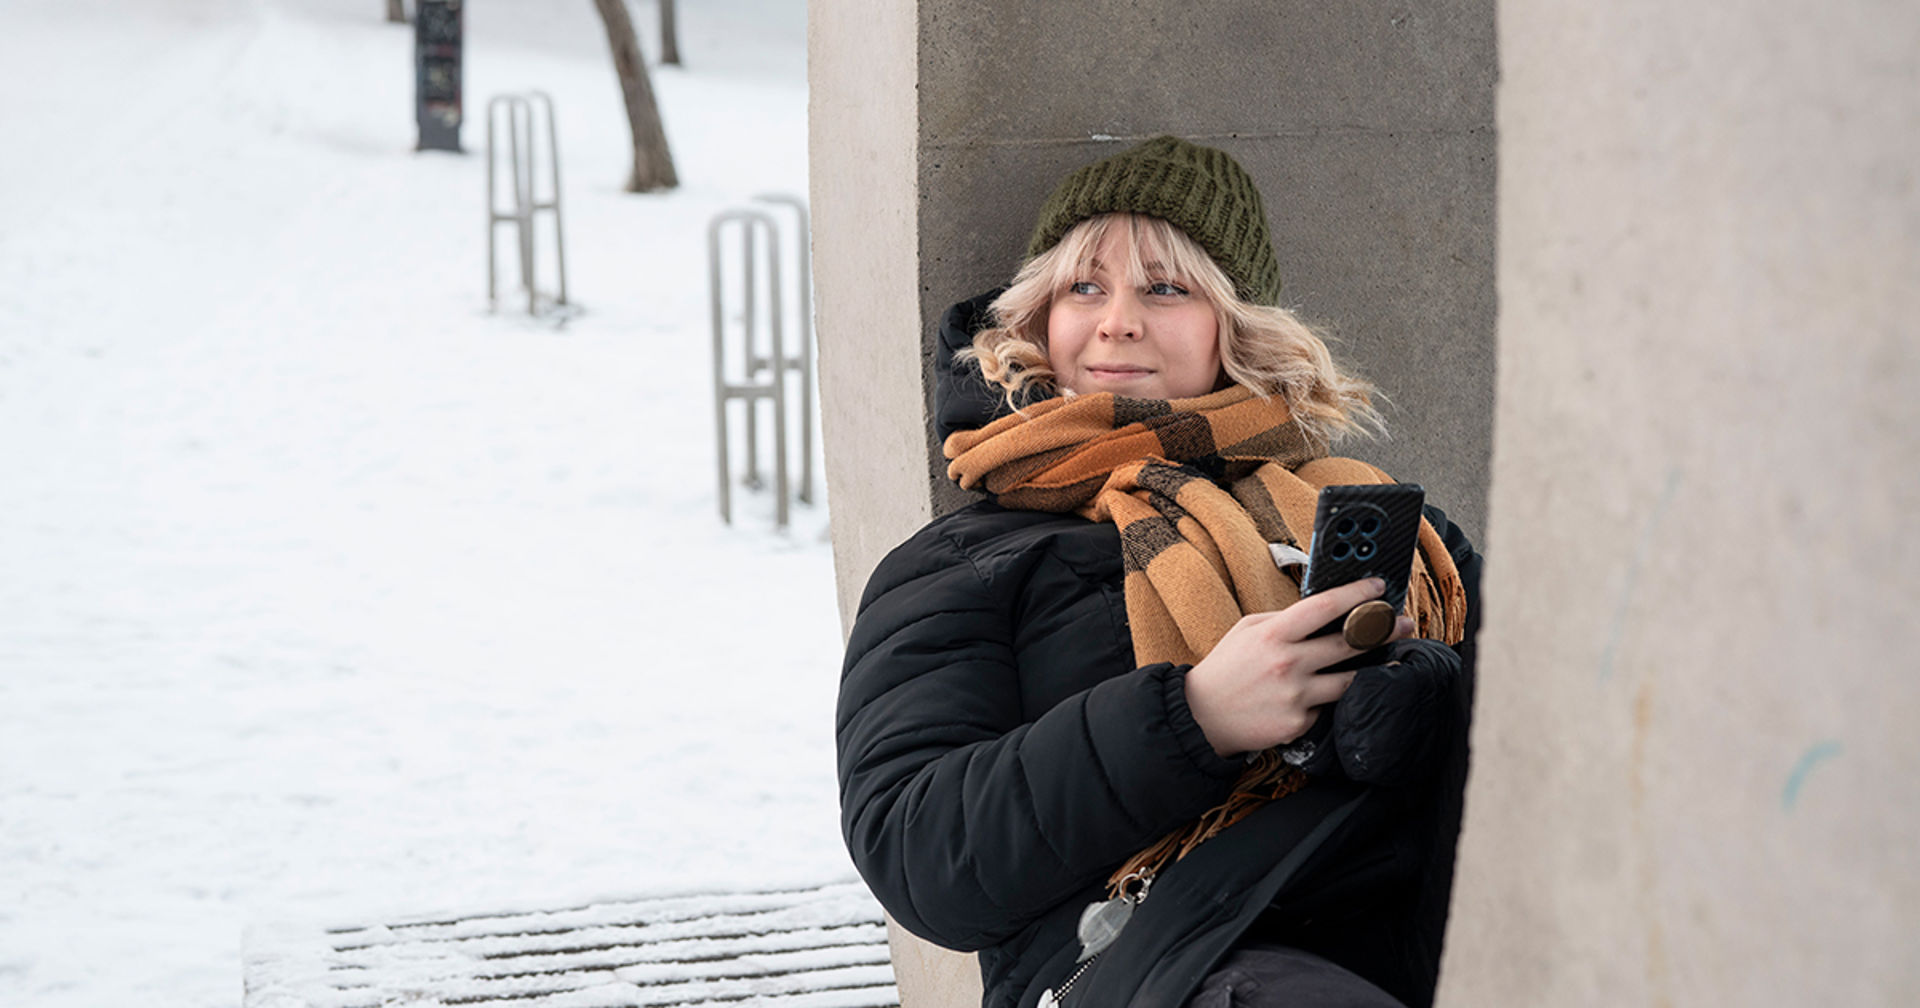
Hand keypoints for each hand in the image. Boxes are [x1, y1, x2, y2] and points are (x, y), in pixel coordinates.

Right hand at [1184, 577, 1414, 757]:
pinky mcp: (1299, 723)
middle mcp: (1288, 664)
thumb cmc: (1226, 669)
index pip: (1324, 607)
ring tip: (1386, 660)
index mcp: (1273, 634)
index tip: (1377, 587)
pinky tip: (1319, 696)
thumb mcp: (1247, 631)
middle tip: (1401, 623)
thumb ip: (1283, 620)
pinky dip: (1327, 701)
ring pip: (1350, 680)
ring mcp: (1296, 696)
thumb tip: (1321, 613)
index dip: (1356, 594)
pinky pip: (1326, 708)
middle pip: (1349, 643)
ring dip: (1371, 668)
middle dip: (1382, 630)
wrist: (1203, 717)